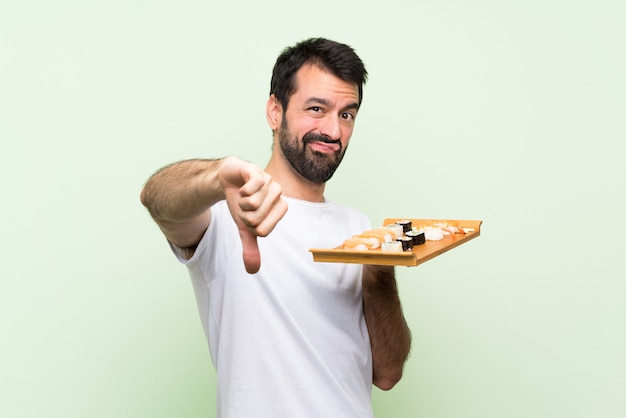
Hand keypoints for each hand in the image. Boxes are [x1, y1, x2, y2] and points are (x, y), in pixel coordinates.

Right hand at [218, 157, 287, 273]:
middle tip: (243, 205)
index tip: (248, 217)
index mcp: (279, 209)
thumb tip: (252, 271)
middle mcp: (278, 194)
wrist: (228, 180)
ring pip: (253, 204)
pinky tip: (242, 186)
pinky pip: (253, 186)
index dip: (250, 227)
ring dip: (241, 202)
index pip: (263, 231)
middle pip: (257, 219)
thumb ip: (250, 247)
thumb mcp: (244, 228)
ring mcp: (269, 181)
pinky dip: (242, 190)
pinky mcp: (257, 171)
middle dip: (244, 215)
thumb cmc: (241, 203)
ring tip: (242, 195)